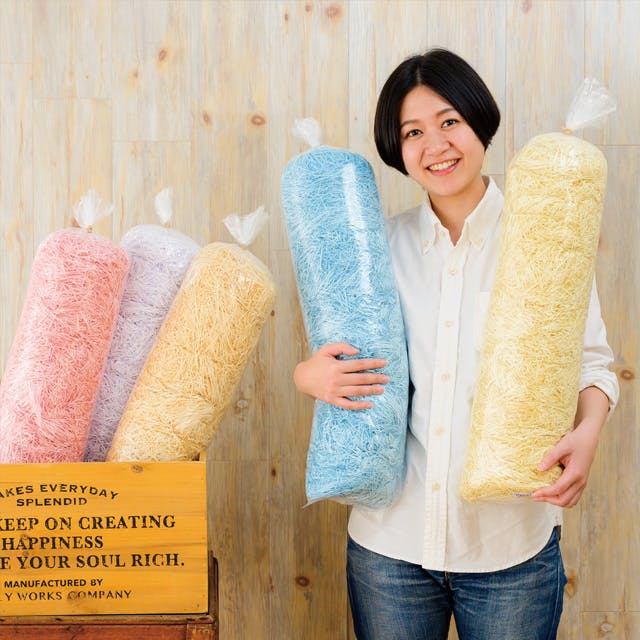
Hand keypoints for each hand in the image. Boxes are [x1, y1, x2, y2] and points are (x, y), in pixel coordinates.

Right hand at [293, 342, 388, 409]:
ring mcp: (334, 391)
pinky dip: (359, 405)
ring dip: (371, 391)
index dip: (373, 364)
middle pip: (360, 379)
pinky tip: (369, 404)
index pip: (359, 364)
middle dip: (376, 378)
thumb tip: (358, 351)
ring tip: (382, 389)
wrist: (302, 378)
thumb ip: (342, 346)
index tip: (384, 363)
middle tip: (387, 378)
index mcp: (336, 366)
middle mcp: (336, 379)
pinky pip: (347, 404)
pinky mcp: (332, 400)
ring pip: (356, 391)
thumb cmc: (317, 362)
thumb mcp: (326, 349)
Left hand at [532, 386, 608, 507]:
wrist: (589, 438)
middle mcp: (581, 481)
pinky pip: (574, 497)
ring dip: (556, 502)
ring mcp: (583, 483)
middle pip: (564, 500)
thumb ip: (550, 457)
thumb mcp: (562, 445)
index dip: (545, 493)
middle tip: (535, 496)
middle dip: (548, 500)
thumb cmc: (576, 440)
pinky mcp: (582, 482)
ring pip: (570, 502)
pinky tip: (552, 493)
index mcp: (576, 472)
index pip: (558, 489)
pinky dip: (563, 499)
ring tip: (542, 496)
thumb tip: (539, 469)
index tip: (533, 494)